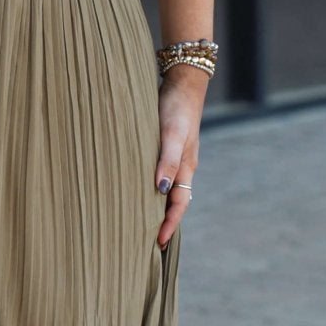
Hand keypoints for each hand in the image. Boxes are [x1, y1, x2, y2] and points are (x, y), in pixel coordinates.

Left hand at [154, 68, 203, 248]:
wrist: (182, 80)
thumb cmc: (176, 107)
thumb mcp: (171, 135)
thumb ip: (166, 161)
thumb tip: (160, 190)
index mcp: (186, 167)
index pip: (179, 205)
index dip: (170, 225)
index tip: (159, 244)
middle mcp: (182, 166)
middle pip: (175, 201)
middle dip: (165, 222)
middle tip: (148, 242)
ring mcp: (174, 157)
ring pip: (168, 189)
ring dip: (158, 206)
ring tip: (141, 222)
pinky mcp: (165, 147)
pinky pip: (160, 174)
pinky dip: (151, 188)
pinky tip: (138, 189)